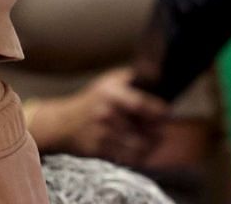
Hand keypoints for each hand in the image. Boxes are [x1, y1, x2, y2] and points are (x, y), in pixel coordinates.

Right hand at [24, 68, 168, 168]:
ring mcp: (103, 134)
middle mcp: (107, 114)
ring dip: (152, 145)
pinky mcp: (101, 151)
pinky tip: (141, 150)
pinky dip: (140, 156)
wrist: (63, 124)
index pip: (143, 104)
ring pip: (141, 146)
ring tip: (154, 141)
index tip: (167, 112)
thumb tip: (157, 72)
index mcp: (111, 93)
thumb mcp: (109, 81)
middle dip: (158, 130)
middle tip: (161, 128)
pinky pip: (130, 158)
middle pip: (145, 128)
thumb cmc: (92, 100)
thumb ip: (133, 76)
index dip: (160, 111)